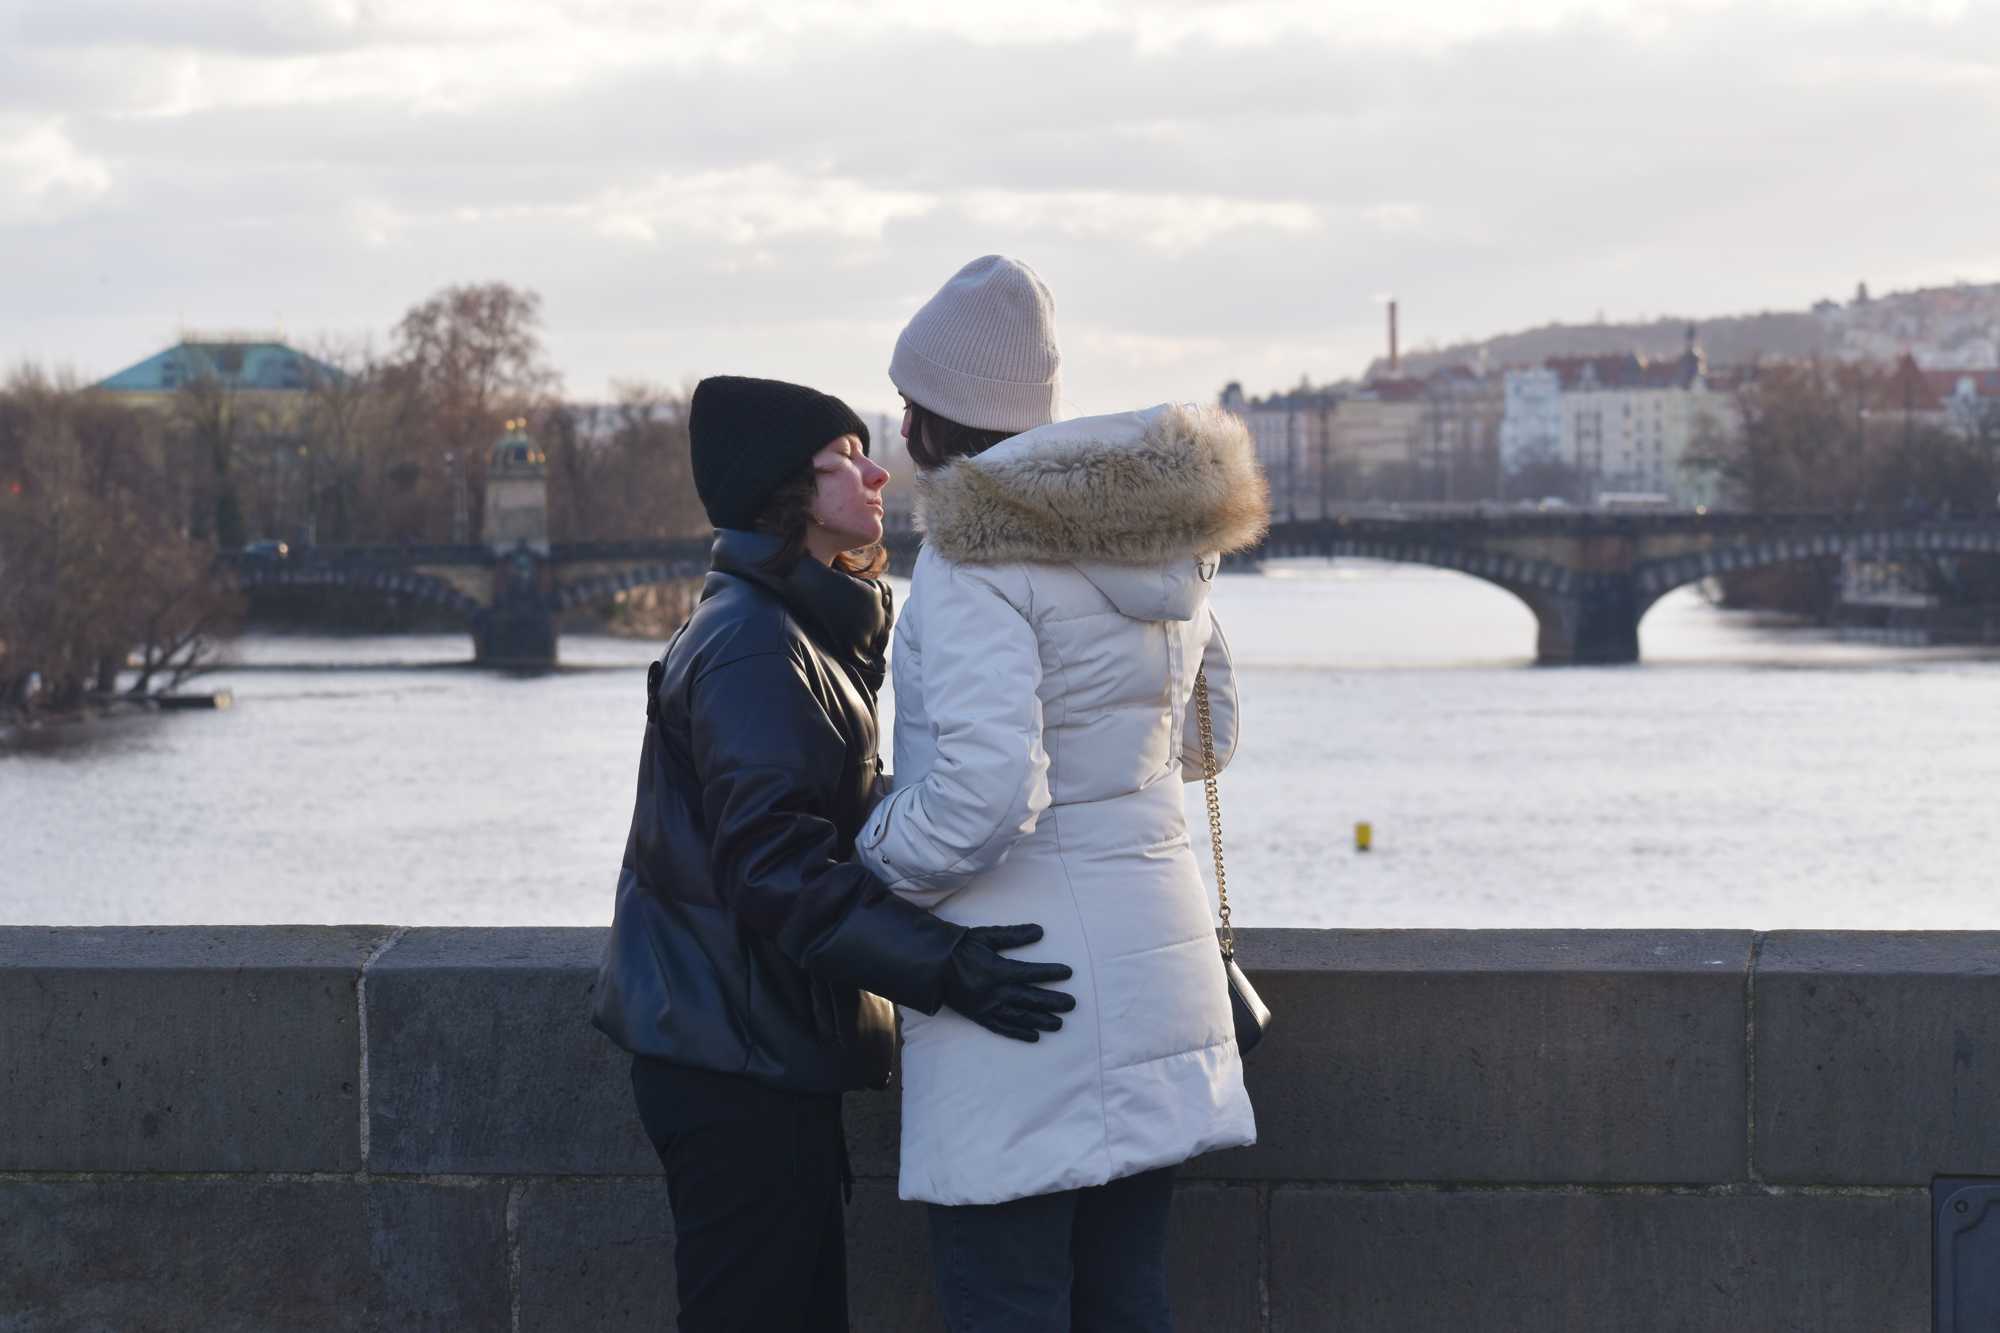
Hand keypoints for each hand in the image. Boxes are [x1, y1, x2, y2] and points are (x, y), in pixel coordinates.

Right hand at [940, 923, 1075, 1041]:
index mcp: (996, 970)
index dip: (1050, 973)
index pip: (1030, 973)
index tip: (1068, 972)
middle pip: (1029, 999)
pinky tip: (1034, 1036)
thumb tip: (1040, 931)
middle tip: (1072, 1004)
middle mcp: (994, 992)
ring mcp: (987, 1007)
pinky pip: (1003, 1028)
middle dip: (1052, 1002)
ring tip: (1059, 1023)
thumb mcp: (986, 937)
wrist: (933, 966)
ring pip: (1019, 1017)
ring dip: (1041, 1020)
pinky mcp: (980, 1017)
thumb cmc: (960, 947)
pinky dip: (1019, 1033)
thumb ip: (1013, 935)